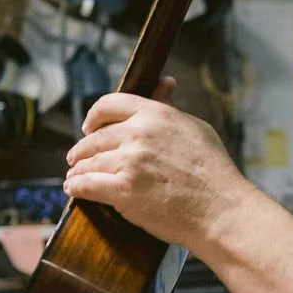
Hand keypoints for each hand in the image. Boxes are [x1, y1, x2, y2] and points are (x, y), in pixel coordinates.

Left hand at [63, 86, 258, 254]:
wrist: (221, 210)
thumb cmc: (214, 172)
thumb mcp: (195, 128)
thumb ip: (169, 107)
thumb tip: (164, 81)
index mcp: (155, 114)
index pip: (109, 104)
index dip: (94, 116)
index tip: (89, 127)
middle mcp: (138, 134)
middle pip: (95, 138)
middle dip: (82, 150)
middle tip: (77, 158)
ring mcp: (129, 162)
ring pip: (88, 162)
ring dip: (78, 170)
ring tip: (74, 176)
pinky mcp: (123, 190)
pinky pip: (86, 185)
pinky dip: (75, 187)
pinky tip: (72, 189)